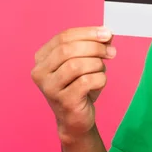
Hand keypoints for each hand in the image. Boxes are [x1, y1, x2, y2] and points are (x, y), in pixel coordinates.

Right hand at [31, 27, 114, 142]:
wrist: (76, 118)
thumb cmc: (80, 86)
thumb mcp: (85, 61)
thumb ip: (94, 45)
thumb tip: (107, 33)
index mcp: (42, 58)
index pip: (63, 37)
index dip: (88, 33)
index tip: (107, 34)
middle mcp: (40, 72)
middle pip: (68, 49)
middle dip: (95, 47)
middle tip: (111, 52)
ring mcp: (49, 88)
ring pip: (77, 65)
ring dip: (97, 65)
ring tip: (101, 70)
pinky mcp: (63, 101)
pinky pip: (86, 81)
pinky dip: (100, 78)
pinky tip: (99, 83)